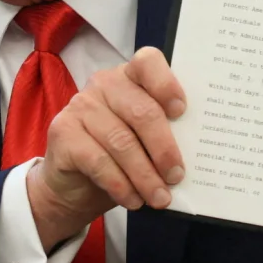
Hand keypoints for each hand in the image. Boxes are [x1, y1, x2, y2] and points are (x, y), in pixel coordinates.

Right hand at [26, 46, 186, 250]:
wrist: (74, 184)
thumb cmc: (120, 155)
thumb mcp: (145, 140)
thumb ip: (165, 134)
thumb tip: (199, 155)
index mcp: (130, 77)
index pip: (148, 62)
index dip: (166, 84)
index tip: (182, 111)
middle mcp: (104, 84)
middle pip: (142, 111)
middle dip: (164, 149)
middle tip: (176, 177)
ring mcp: (80, 106)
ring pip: (122, 142)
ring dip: (145, 176)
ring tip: (160, 198)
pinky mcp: (63, 132)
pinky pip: (99, 161)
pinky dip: (121, 185)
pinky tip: (133, 200)